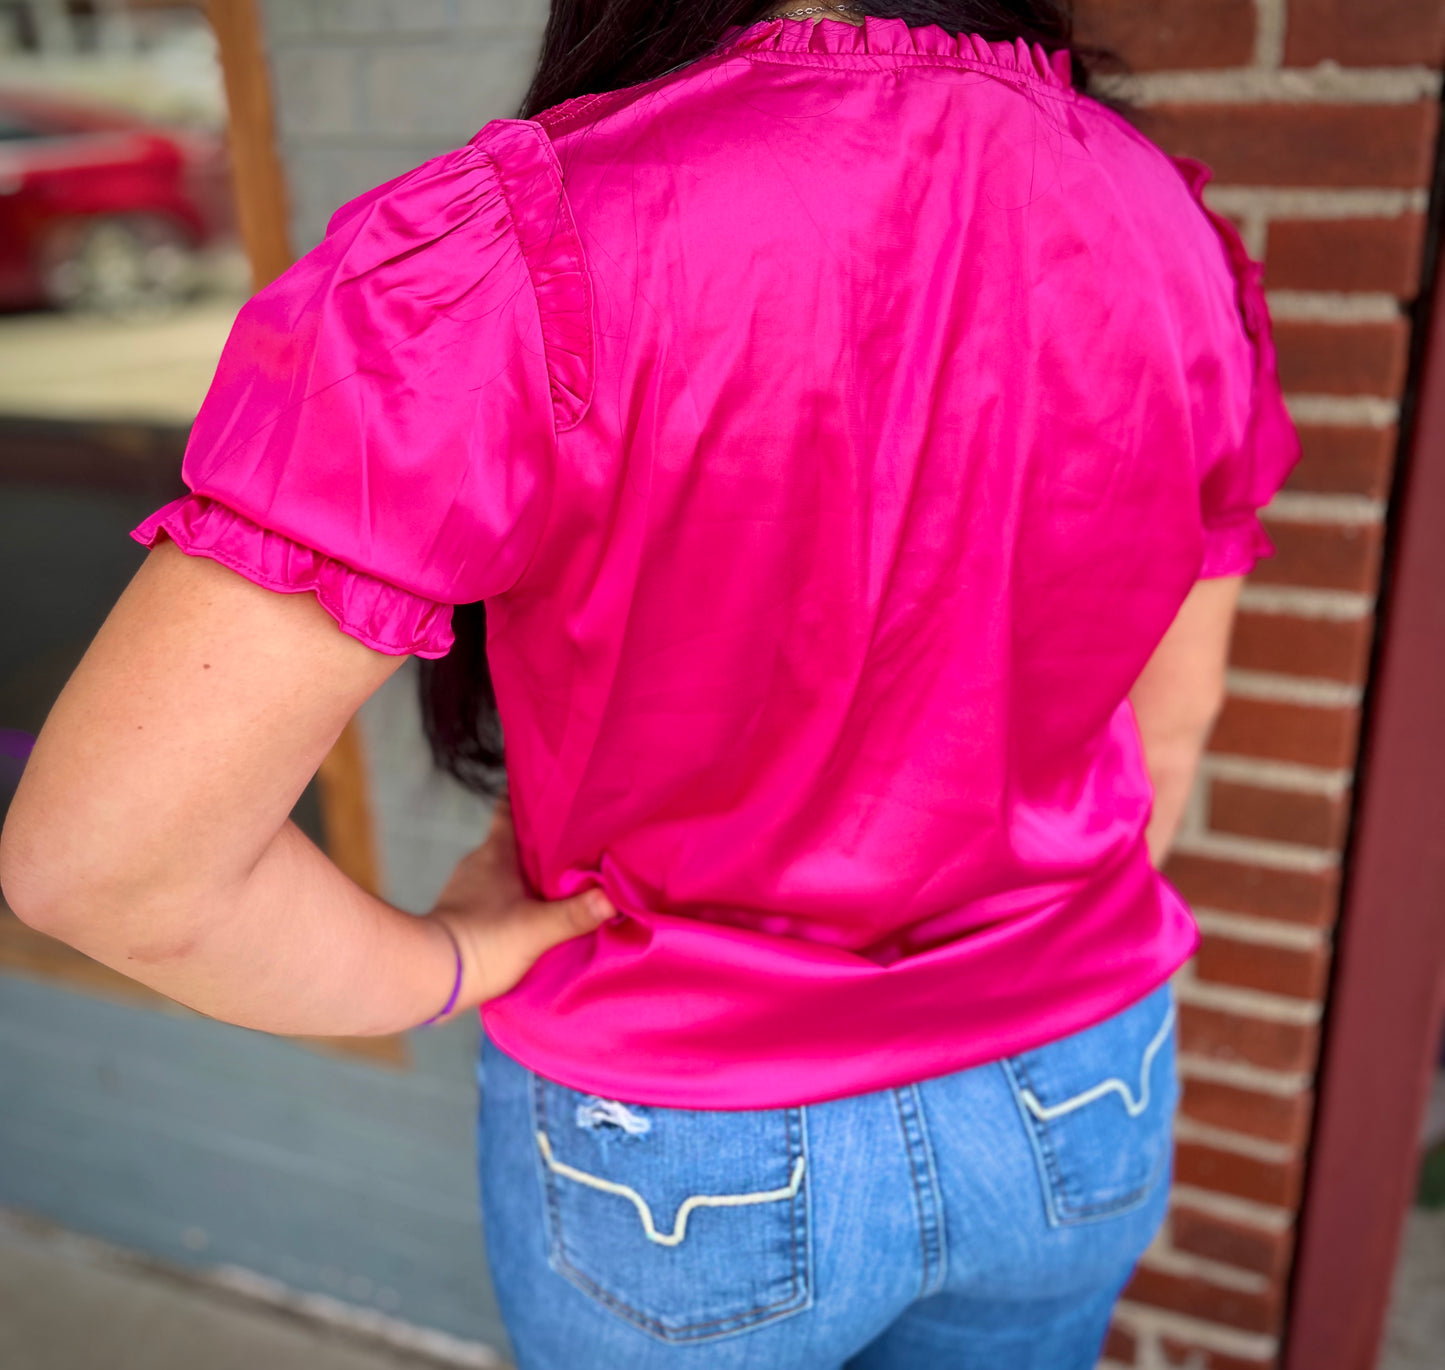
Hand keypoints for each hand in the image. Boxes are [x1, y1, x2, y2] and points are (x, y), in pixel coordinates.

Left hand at [422, 799, 612, 1018]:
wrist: (428, 977)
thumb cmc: (481, 942)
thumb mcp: (536, 929)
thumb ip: (575, 914)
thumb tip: (612, 899)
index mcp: (495, 852)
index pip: (510, 809)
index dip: (530, 799)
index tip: (553, 791)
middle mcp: (478, 863)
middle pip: (513, 841)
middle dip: (541, 841)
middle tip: (575, 840)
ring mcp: (466, 890)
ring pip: (504, 870)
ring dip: (527, 873)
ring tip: (561, 879)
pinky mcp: (462, 917)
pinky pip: (495, 896)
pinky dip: (514, 898)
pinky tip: (534, 913)